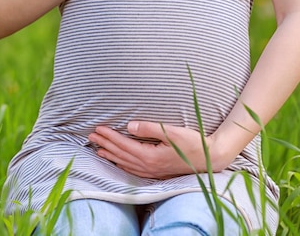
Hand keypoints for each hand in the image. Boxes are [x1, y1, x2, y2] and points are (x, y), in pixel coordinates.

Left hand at [88, 121, 230, 178]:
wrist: (209, 158)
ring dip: (111, 155)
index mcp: (149, 156)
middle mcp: (148, 166)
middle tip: (91, 136)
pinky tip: (118, 162)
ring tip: (98, 149)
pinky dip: (122, 165)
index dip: (109, 136)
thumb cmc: (192, 143)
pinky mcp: (157, 173)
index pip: (123, 145)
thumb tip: (129, 126)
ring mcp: (152, 172)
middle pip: (121, 154)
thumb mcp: (171, 132)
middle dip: (105, 144)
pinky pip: (133, 170)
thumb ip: (149, 129)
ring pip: (125, 163)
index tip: (98, 128)